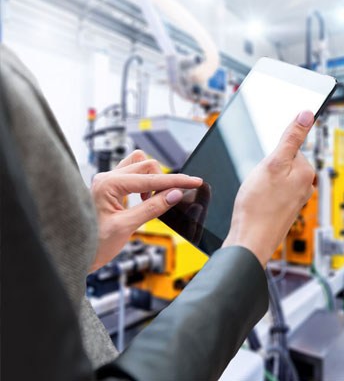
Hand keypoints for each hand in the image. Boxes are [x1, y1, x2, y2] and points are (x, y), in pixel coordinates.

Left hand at [89, 150, 201, 272]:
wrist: (73, 254)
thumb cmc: (93, 243)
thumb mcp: (127, 227)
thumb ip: (153, 208)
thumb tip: (175, 194)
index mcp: (108, 184)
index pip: (151, 179)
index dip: (176, 181)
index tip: (195, 182)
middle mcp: (106, 177)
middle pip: (146, 165)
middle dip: (162, 181)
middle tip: (168, 200)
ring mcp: (107, 181)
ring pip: (139, 165)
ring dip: (152, 179)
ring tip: (152, 200)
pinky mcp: (109, 187)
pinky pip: (132, 175)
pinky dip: (144, 183)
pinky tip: (143, 200)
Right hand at [223, 111, 315, 266]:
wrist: (249, 241)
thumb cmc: (257, 206)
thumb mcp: (272, 163)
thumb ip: (291, 138)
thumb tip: (307, 114)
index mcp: (307, 172)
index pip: (290, 147)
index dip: (272, 153)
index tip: (265, 167)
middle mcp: (306, 186)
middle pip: (283, 161)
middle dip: (267, 166)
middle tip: (258, 181)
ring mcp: (296, 199)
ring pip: (276, 177)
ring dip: (263, 181)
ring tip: (256, 194)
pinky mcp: (285, 209)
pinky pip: (273, 192)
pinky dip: (263, 194)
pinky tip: (256, 203)